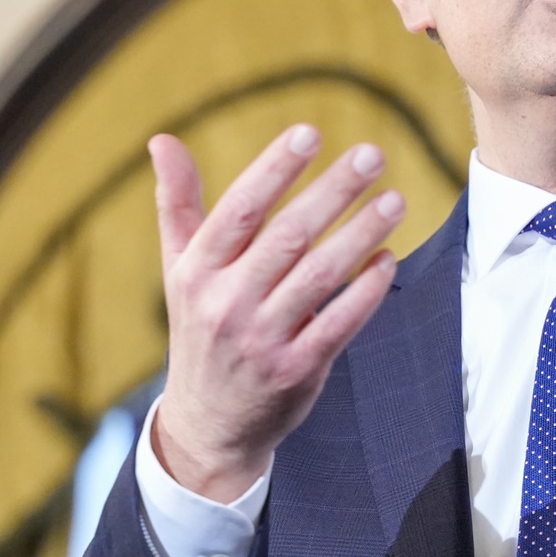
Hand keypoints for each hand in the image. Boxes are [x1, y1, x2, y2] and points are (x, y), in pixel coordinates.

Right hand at [149, 125, 403, 501]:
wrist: (207, 424)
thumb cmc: (199, 327)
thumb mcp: (179, 269)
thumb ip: (177, 204)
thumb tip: (162, 140)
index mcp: (195, 272)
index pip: (238, 210)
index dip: (274, 169)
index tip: (310, 133)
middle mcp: (224, 304)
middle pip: (286, 237)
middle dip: (332, 192)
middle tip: (372, 154)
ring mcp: (261, 340)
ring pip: (319, 277)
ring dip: (360, 234)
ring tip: (394, 200)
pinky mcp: (295, 371)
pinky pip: (338, 324)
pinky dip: (365, 291)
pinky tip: (387, 259)